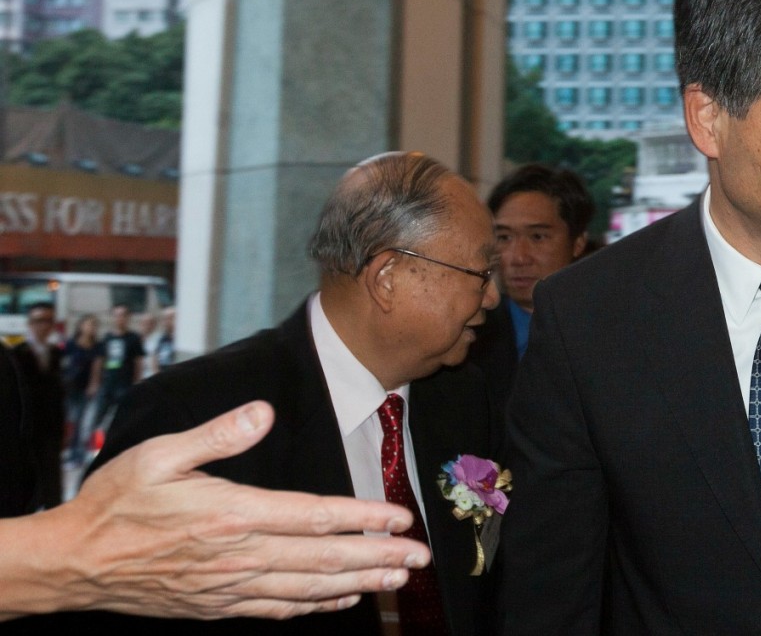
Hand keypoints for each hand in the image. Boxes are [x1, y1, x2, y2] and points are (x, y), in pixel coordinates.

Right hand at [0, 401, 430, 620]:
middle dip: (379, 557)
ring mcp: (232, 588)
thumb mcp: (159, 454)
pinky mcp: (220, 606)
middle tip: (420, 557)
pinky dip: (317, 606)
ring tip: (397, 580)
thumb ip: (217, 434)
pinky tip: (343, 600)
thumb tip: (263, 413)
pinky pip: (280, 610)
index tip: (401, 518)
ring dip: (359, 583)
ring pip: (310, 589)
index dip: (364, 517)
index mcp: (232, 514)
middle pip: (325, 558)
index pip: (315, 516)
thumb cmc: (116, 503)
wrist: (75, 564)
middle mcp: (240, 556)